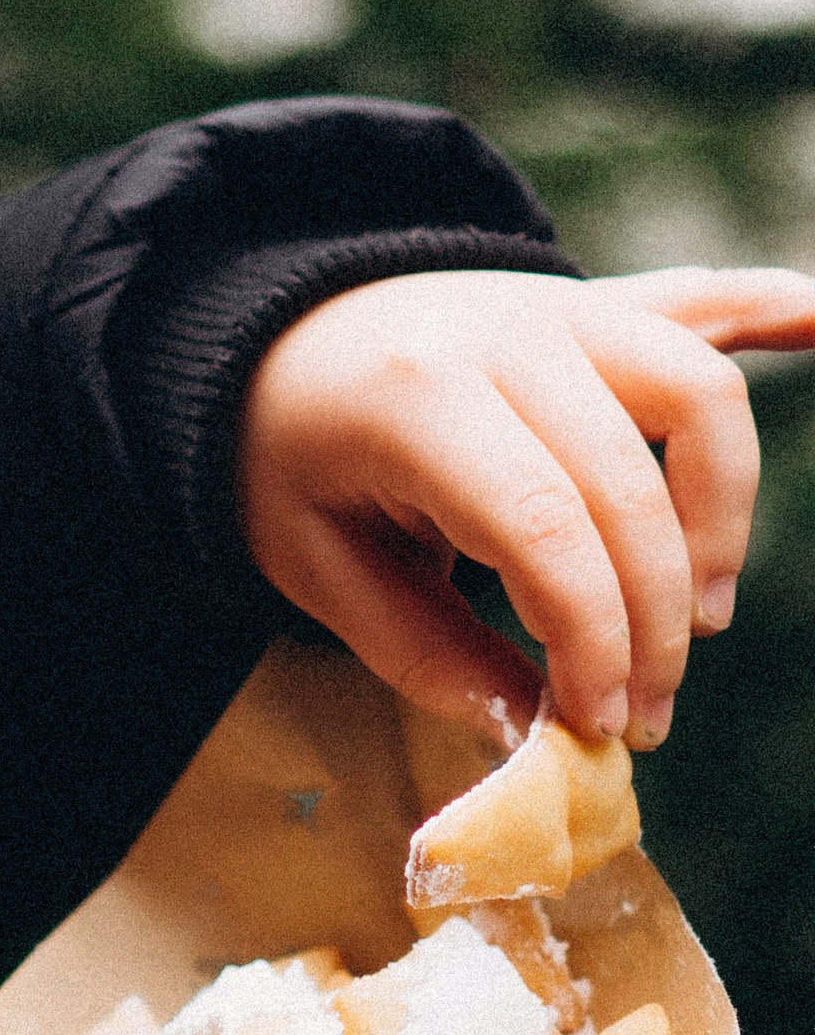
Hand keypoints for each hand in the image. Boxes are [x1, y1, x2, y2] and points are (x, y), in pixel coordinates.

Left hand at [238, 265, 814, 750]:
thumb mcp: (319, 569)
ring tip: (700, 614)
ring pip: (700, 397)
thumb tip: (533, 735)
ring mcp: (564, 309)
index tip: (600, 722)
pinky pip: (708, 299)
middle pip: (632, 487)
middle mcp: (506, 337)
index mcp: (419, 404)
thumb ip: (425, 653)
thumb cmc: (294, 466)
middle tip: (644, 713)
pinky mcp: (602, 304)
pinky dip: (776, 311)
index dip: (592, 639)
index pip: (547, 532)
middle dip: (654, 622)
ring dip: (722, 518)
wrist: (271, 341)